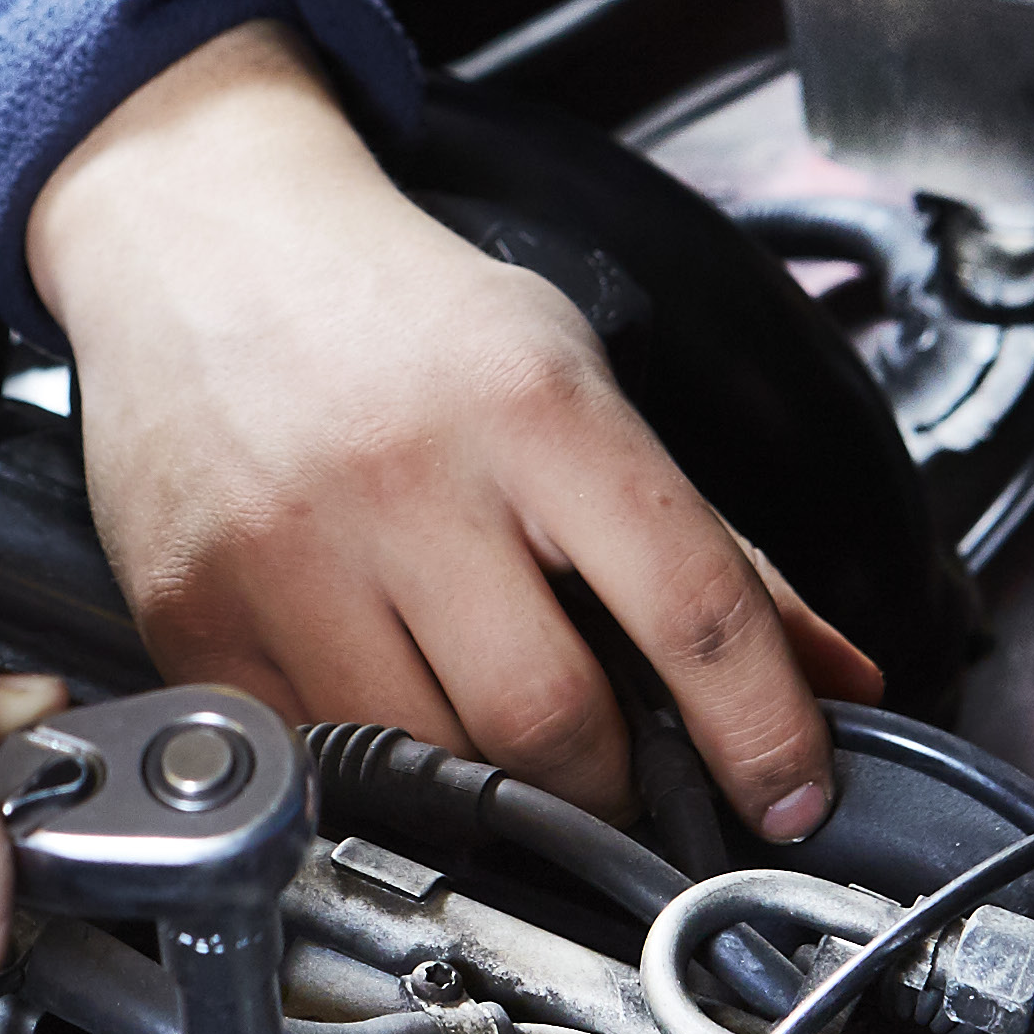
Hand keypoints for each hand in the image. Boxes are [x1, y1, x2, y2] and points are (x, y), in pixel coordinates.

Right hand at [28, 20, 878, 838]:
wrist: (203, 238)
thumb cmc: (396, 315)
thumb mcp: (573, 380)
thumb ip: (711, 543)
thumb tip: (839, 677)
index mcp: (533, 410)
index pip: (690, 603)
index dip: (761, 726)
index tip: (790, 794)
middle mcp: (407, 479)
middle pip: (552, 723)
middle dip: (612, 782)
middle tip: (619, 773)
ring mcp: (287, 554)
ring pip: (426, 768)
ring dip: (486, 791)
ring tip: (492, 736)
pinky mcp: (194, 615)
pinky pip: (308, 765)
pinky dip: (365, 777)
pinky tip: (386, 717)